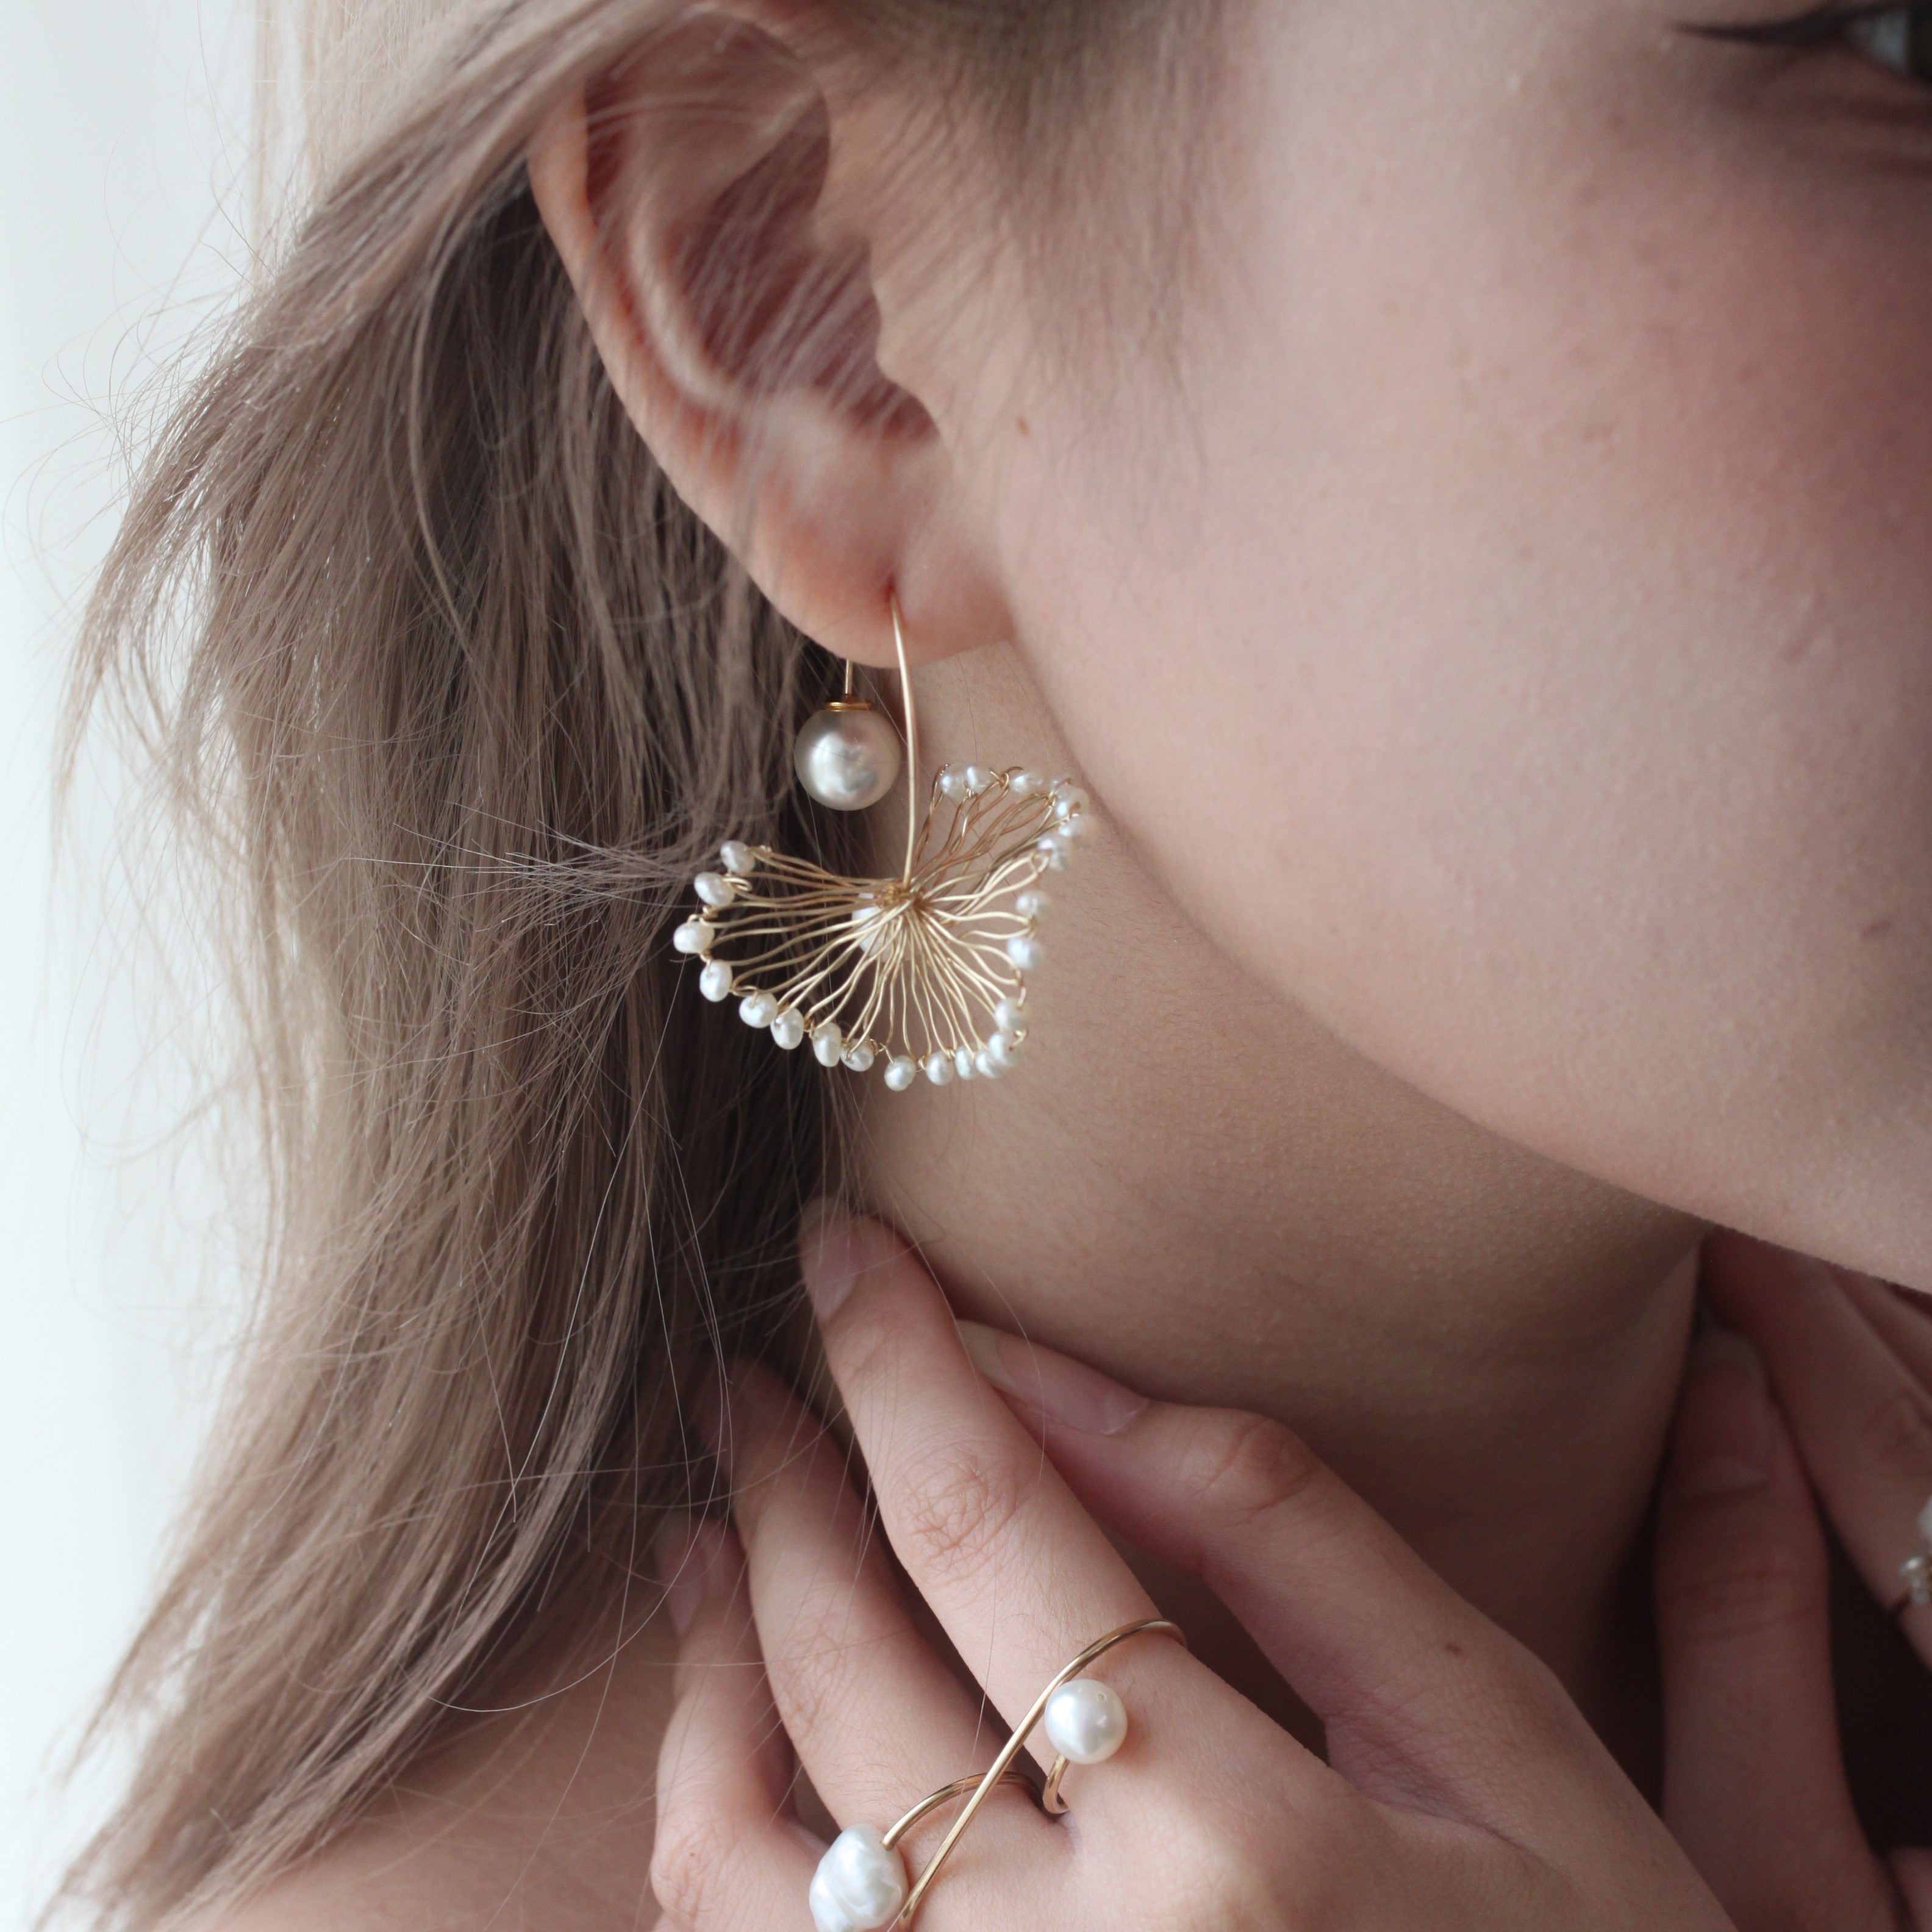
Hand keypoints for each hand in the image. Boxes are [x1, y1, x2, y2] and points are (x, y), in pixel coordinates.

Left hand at [649, 1211, 1731, 1930]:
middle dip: (785, 1474)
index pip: (989, 1523)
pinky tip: (724, 1715)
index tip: (838, 1245)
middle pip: (843, 1656)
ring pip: (742, 1828)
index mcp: (1239, 1847)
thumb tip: (1051, 1370)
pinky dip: (703, 1807)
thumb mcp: (1490, 1734)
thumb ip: (1280, 1532)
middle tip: (757, 1367)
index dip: (894, 1357)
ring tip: (709, 1519)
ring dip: (712, 1640)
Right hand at [1649, 1235, 1931, 1928]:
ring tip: (1796, 1262)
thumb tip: (1715, 1419)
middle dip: (1852, 1309)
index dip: (1801, 1342)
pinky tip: (1873, 1359)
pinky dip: (1928, 1413)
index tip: (1716, 1240)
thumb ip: (1737, 1635)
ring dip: (1902, 1338)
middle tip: (1739, 1222)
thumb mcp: (1752, 1867)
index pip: (1907, 1469)